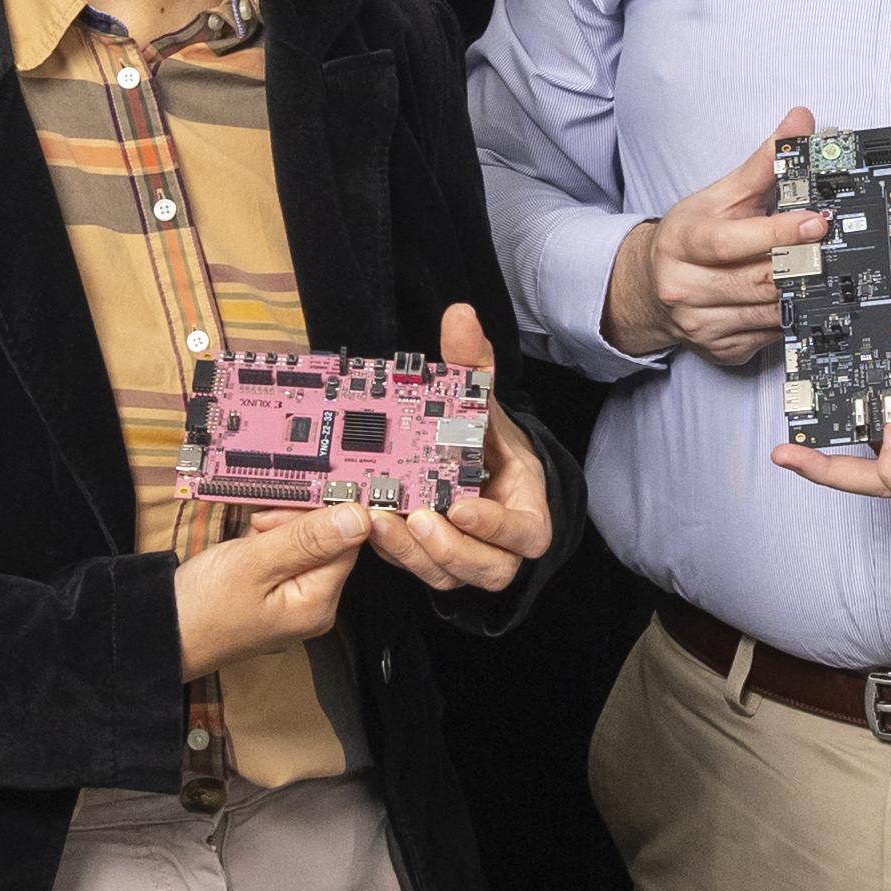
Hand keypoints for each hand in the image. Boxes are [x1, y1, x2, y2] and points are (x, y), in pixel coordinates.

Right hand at [176, 499, 377, 678]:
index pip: (346, 541)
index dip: (319, 516)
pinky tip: (246, 548)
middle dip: (294, 523)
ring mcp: (297, 601)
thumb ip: (308, 538)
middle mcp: (315, 605)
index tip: (290, 505)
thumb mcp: (255, 562)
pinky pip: (286, 556)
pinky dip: (267, 543)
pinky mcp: (279, 594)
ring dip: (277, 531)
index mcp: (317, 602)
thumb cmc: (203, 608)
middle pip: (327, 542)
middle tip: (260, 527)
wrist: (166, 631)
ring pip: (304, 544)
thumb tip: (358, 517)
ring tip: (249, 541)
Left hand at [362, 303, 557, 596]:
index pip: (525, 535)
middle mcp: (497, 544)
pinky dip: (388, 552)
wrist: (472, 466)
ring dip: (413, 554)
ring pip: (445, 576)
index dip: (496, 527)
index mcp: (525, 510)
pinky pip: (411, 569)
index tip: (460, 504)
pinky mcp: (428, 564)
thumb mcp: (482, 402)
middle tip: (417, 519)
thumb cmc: (485, 439)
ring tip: (381, 520)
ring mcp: (463, 560)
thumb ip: (474, 365)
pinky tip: (365, 524)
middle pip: (487, 569)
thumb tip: (459, 314)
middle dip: (450, 550)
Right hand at [604, 109, 828, 367]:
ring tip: (827, 270)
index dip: (776, 233)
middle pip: (756, 280)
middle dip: (801, 263)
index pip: (730, 242)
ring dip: (803, 292)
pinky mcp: (721, 349)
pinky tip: (802, 297)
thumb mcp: (719, 196)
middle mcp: (686, 287)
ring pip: (768, 311)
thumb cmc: (690, 237)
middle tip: (835, 248)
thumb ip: (762, 162)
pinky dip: (791, 316)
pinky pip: (768, 335)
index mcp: (683, 243)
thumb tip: (800, 122)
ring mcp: (702, 324)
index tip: (815, 221)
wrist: (649, 288)